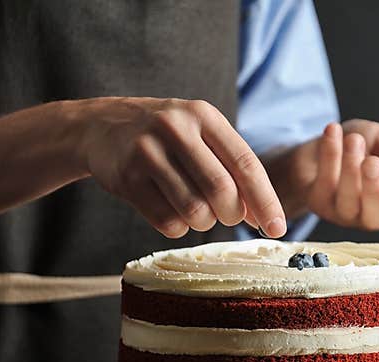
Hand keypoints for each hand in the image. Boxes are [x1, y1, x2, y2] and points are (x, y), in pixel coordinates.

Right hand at [81, 97, 286, 237]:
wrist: (100, 127)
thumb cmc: (165, 139)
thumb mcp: (200, 137)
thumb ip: (232, 169)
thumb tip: (264, 217)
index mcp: (204, 116)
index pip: (246, 164)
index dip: (266, 201)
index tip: (278, 228)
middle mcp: (176, 127)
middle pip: (222, 191)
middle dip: (231, 214)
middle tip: (227, 216)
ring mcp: (148, 152)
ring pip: (195, 211)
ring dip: (203, 223)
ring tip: (196, 211)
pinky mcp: (126, 177)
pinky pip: (167, 222)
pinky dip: (177, 227)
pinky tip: (170, 210)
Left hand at [268, 119, 378, 229]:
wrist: (322, 142)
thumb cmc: (358, 147)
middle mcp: (366, 214)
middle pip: (375, 217)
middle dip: (374, 190)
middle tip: (373, 162)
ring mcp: (340, 212)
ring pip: (347, 201)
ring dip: (351, 168)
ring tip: (354, 139)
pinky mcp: (317, 202)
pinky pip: (324, 182)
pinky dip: (329, 153)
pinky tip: (332, 130)